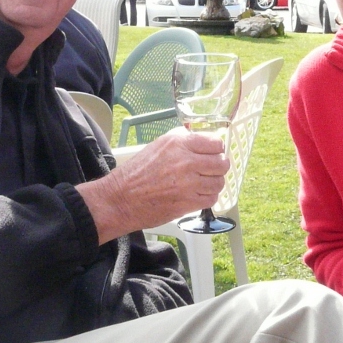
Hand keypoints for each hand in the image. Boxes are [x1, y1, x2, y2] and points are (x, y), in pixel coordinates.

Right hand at [76, 127, 229, 244]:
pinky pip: (211, 199)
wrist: (121, 198)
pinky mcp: (188, 203)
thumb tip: (202, 139)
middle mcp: (187, 162)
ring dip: (214, 183)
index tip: (214, 152)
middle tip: (212, 169)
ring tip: (204, 183)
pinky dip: (208, 197)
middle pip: (221, 163)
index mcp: (179, 144)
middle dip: (219, 166)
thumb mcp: (158, 145)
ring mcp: (189, 184)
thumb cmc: (136, 172)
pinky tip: (198, 194)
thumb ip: (182, 140)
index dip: (217, 149)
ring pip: (219, 182)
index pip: (215, 143)